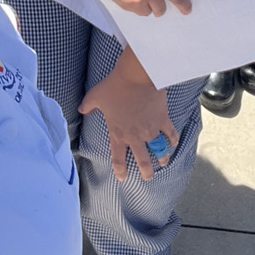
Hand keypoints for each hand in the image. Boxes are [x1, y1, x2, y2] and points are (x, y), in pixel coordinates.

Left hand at [78, 47, 173, 181]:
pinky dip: (173, 139)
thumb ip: (87, 105)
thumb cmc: (115, 86)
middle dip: (146, 172)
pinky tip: (174, 143)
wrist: (137, 76)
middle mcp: (135, 136)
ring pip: (159, 150)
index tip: (122, 178)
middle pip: (142, 161)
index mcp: (118, 133)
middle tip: (148, 177)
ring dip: (162, 158)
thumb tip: (80, 108)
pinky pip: (170, 133)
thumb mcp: (95, 95)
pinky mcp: (163, 120)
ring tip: (163, 162)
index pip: (118, 159)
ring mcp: (151, 129)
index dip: (120, 171)